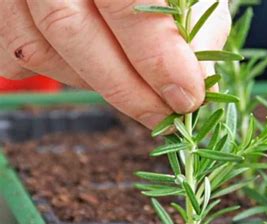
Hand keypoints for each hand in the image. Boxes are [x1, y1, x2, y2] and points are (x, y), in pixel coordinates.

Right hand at [0, 0, 230, 127]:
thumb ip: (194, 30)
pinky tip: (100, 71)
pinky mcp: (2, 13)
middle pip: (70, 27)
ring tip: (138, 90)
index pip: (126, 2)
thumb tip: (195, 84)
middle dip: (125, 88)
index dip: (156, 56)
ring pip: (41, 48)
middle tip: (164, 117)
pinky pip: (21, 60)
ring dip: (98, 85)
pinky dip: (68, 76)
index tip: (186, 98)